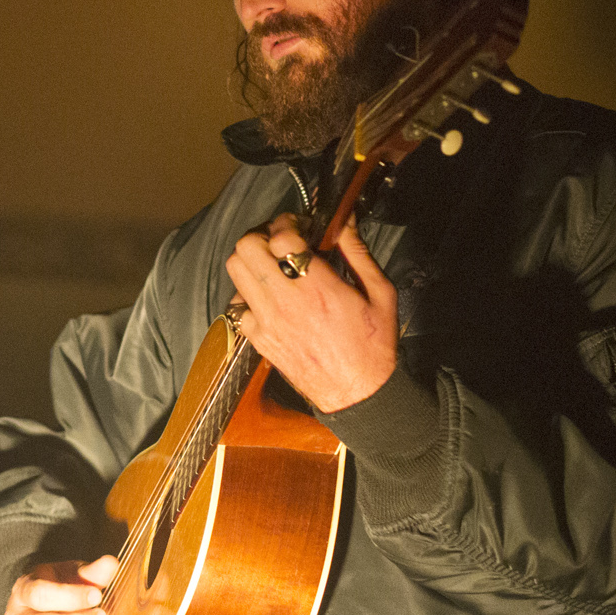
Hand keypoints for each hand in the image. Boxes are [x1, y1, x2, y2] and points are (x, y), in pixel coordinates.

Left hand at [224, 213, 396, 412]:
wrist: (358, 395)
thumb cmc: (373, 346)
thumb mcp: (380, 293)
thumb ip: (358, 252)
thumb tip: (343, 220)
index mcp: (317, 286)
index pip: (280, 236)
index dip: (287, 222)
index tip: (300, 225)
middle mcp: (284, 301)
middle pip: (246, 247)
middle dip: (263, 235)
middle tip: (282, 241)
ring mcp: (266, 321)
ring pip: (235, 270)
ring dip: (251, 259)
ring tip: (273, 264)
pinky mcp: (258, 339)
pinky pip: (235, 304)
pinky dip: (246, 294)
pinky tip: (268, 296)